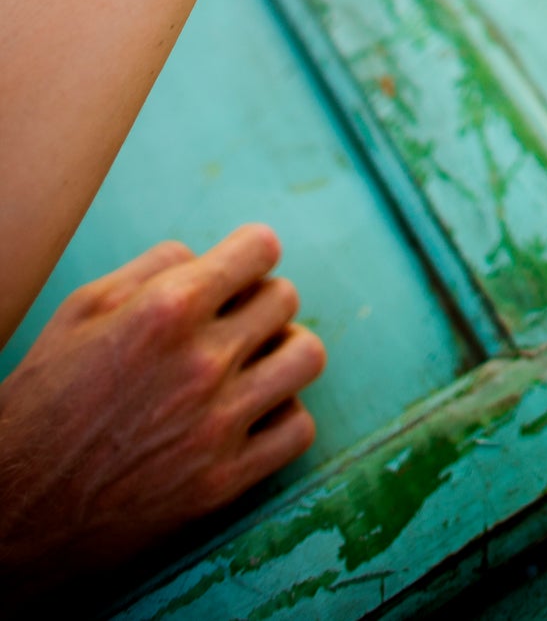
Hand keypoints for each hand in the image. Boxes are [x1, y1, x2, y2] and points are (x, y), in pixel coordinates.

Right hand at [0, 224, 324, 590]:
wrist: (14, 509)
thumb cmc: (41, 401)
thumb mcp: (80, 309)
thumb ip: (153, 266)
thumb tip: (208, 256)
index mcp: (166, 309)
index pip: (262, 248)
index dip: (250, 254)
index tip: (237, 270)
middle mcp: (201, 362)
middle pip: (285, 299)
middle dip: (259, 302)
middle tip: (230, 323)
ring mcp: (217, 426)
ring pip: (306, 357)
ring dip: (282, 352)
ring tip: (251, 364)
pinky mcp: (223, 482)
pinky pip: (298, 429)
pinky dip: (282, 415)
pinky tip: (250, 414)